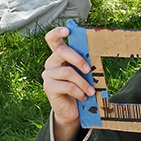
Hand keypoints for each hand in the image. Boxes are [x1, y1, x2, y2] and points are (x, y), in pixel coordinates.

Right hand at [40, 25, 95, 140]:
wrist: (71, 110)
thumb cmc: (79, 88)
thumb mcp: (83, 74)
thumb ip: (83, 63)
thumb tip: (93, 54)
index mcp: (59, 56)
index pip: (52, 39)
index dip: (57, 32)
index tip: (68, 31)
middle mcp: (51, 63)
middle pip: (61, 51)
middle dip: (78, 59)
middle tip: (88, 70)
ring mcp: (48, 75)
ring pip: (67, 72)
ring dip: (83, 82)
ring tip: (90, 91)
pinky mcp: (48, 87)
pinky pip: (67, 86)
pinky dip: (79, 92)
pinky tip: (83, 97)